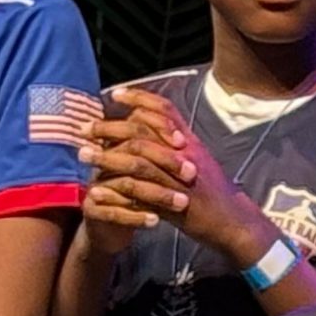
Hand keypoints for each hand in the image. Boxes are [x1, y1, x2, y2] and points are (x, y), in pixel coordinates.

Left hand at [81, 88, 269, 265]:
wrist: (233, 222)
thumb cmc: (215, 192)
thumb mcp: (200, 159)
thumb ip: (178, 142)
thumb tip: (155, 125)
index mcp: (191, 142)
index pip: (164, 110)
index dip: (139, 98)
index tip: (115, 94)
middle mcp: (185, 155)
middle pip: (142, 131)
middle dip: (109, 127)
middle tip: (85, 128)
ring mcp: (178, 178)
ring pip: (137, 159)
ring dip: (105, 156)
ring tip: (82, 154)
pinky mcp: (172, 203)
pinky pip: (138, 192)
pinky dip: (115, 190)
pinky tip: (96, 191)